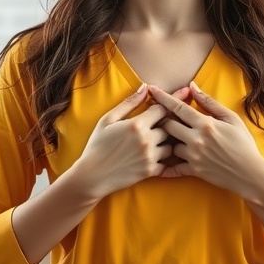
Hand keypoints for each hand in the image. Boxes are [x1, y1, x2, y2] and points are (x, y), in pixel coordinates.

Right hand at [73, 84, 171, 198]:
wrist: (92, 175)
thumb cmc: (97, 145)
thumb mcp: (108, 120)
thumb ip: (129, 103)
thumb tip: (145, 88)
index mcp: (137, 124)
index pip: (163, 109)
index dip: (164, 106)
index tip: (163, 107)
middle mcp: (147, 140)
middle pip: (170, 126)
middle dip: (167, 123)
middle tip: (162, 123)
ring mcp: (150, 157)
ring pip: (171, 145)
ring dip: (167, 142)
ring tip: (158, 140)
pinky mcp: (151, 171)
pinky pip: (168, 162)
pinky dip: (165, 158)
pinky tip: (156, 155)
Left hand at [148, 82, 263, 194]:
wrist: (250, 173)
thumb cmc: (244, 144)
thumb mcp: (231, 119)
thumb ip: (210, 103)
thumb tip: (192, 87)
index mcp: (205, 124)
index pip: (178, 107)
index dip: (163, 97)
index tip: (151, 90)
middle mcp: (195, 139)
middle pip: (168, 125)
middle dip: (162, 119)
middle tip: (159, 116)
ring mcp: (193, 156)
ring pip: (169, 145)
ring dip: (167, 140)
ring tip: (165, 137)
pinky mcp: (194, 171)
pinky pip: (173, 169)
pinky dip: (165, 167)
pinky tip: (159, 165)